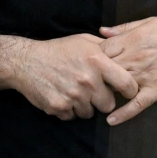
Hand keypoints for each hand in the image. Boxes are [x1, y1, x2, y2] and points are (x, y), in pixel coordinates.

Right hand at [9, 34, 138, 120]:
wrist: (26, 61)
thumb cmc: (58, 49)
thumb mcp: (83, 41)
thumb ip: (104, 48)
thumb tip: (123, 52)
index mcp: (97, 61)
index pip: (126, 83)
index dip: (130, 90)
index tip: (127, 92)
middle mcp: (87, 80)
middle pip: (108, 104)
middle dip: (102, 100)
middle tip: (93, 91)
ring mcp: (73, 95)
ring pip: (90, 113)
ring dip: (85, 106)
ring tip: (74, 91)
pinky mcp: (59, 107)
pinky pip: (72, 116)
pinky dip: (69, 110)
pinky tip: (63, 95)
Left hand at [99, 17, 156, 124]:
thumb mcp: (150, 22)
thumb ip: (125, 28)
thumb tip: (103, 31)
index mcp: (133, 40)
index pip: (102, 50)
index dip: (94, 55)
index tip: (93, 60)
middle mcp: (136, 58)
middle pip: (106, 69)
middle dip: (98, 74)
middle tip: (93, 80)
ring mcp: (146, 75)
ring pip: (118, 86)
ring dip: (108, 91)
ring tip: (99, 96)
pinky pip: (137, 104)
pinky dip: (124, 114)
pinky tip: (111, 120)